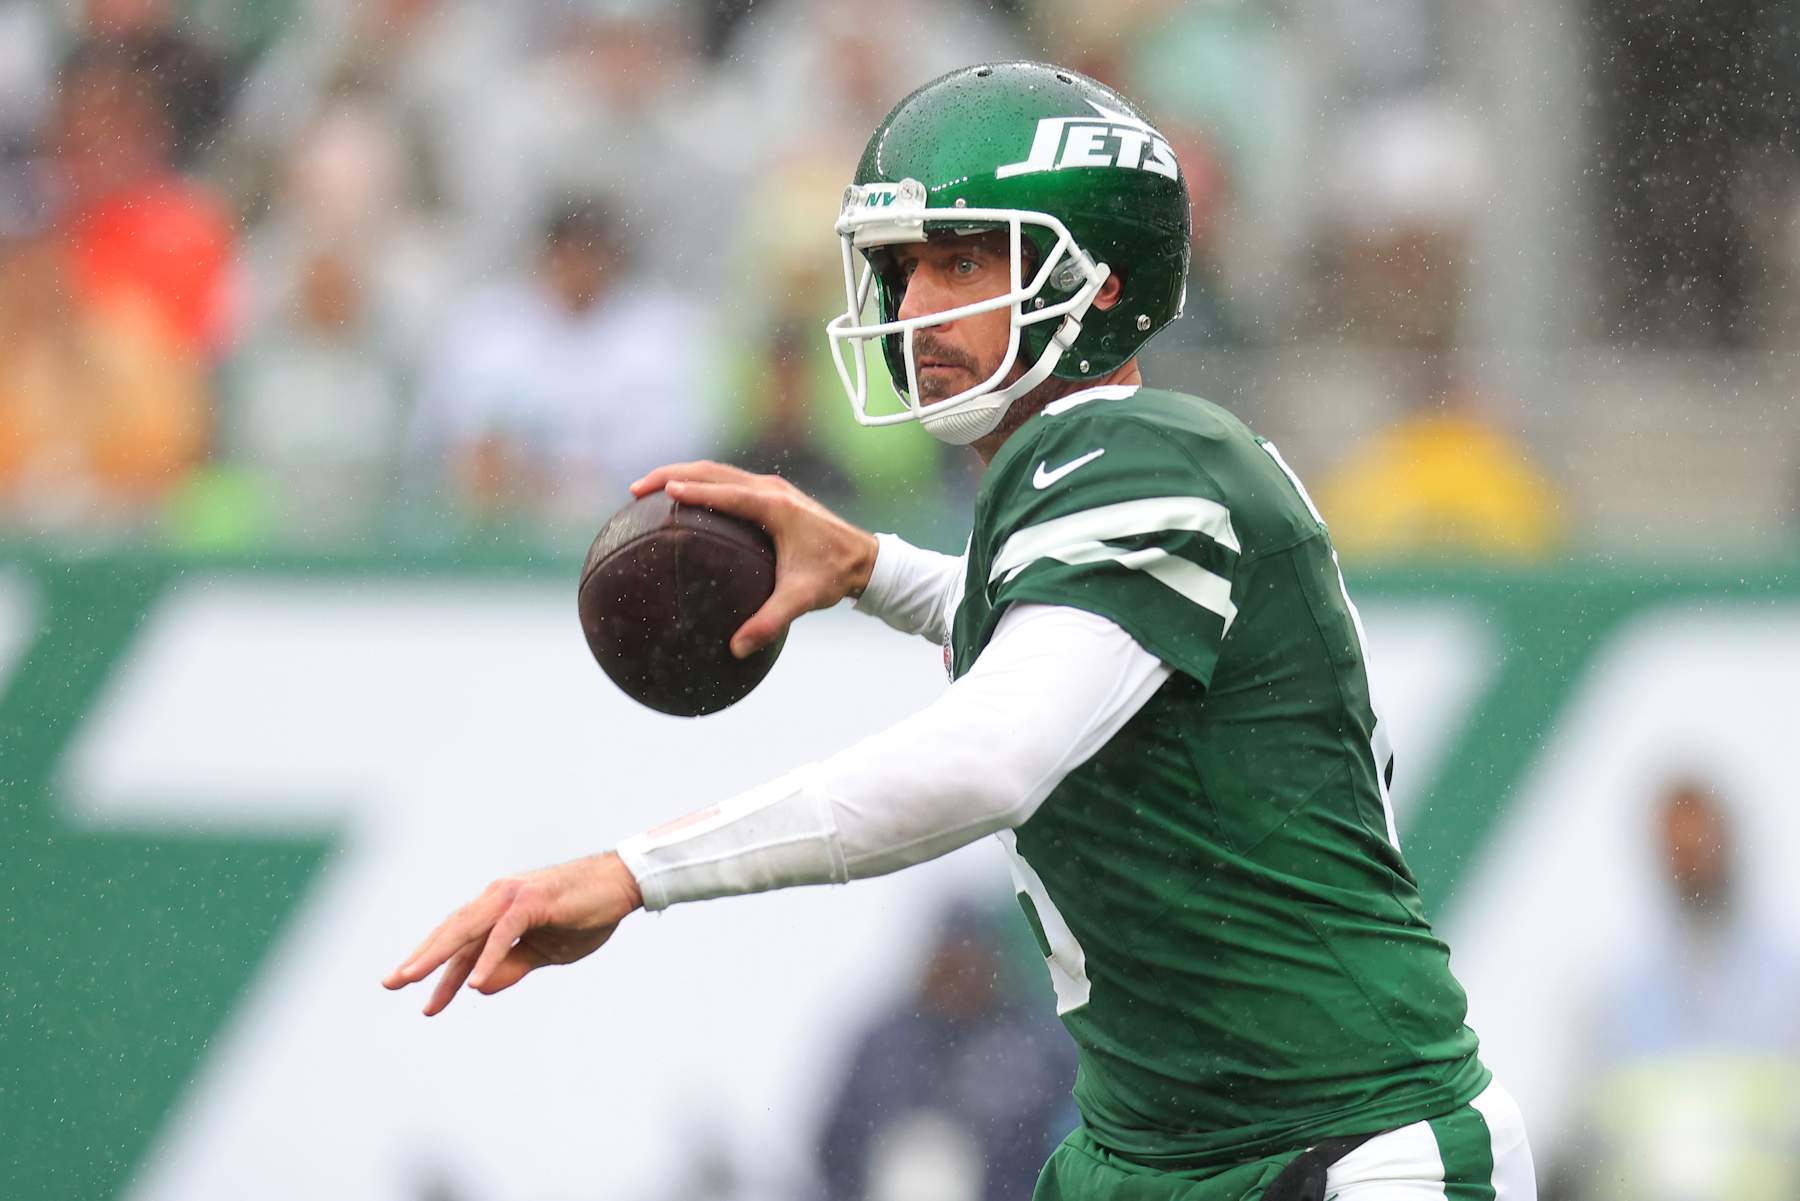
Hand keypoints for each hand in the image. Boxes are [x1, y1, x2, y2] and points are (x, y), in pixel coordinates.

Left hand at [382, 851, 643, 1015]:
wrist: (622, 886)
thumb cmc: (587, 915)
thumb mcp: (545, 952)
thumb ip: (511, 966)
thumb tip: (479, 987)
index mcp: (499, 911)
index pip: (462, 945)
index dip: (441, 974)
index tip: (425, 1005)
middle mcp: (498, 899)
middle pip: (452, 933)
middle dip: (420, 960)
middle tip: (390, 984)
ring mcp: (513, 897)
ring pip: (466, 929)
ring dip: (438, 954)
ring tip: (412, 979)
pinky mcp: (532, 901)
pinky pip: (502, 933)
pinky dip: (486, 957)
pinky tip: (473, 983)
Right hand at [630, 461, 877, 658]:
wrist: (864, 559)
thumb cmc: (833, 576)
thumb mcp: (801, 600)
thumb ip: (768, 622)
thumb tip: (735, 649)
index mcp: (774, 507)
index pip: (724, 492)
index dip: (691, 491)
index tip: (659, 494)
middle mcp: (771, 489)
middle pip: (712, 471)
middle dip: (671, 474)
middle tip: (636, 489)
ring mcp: (772, 487)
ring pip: (718, 470)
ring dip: (682, 474)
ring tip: (648, 488)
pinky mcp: (772, 493)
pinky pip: (728, 479)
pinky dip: (701, 482)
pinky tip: (684, 499)